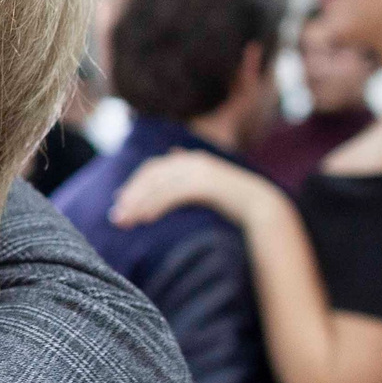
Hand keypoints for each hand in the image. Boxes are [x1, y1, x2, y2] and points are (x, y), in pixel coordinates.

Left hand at [109, 149, 272, 229]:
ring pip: (159, 185)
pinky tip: (146, 219)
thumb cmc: (235, 203)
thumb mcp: (207, 189)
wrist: (265, 206)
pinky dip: (157, 206)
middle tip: (115, 216)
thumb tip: (172, 161)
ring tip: (124, 221)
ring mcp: (200, 171)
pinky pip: (174, 194)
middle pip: (151, 175)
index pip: (154, 169)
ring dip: (138, 204)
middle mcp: (193, 161)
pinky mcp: (207, 184)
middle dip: (131, 195)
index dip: (135, 184)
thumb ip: (188, 181)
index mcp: (191, 161)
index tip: (119, 200)